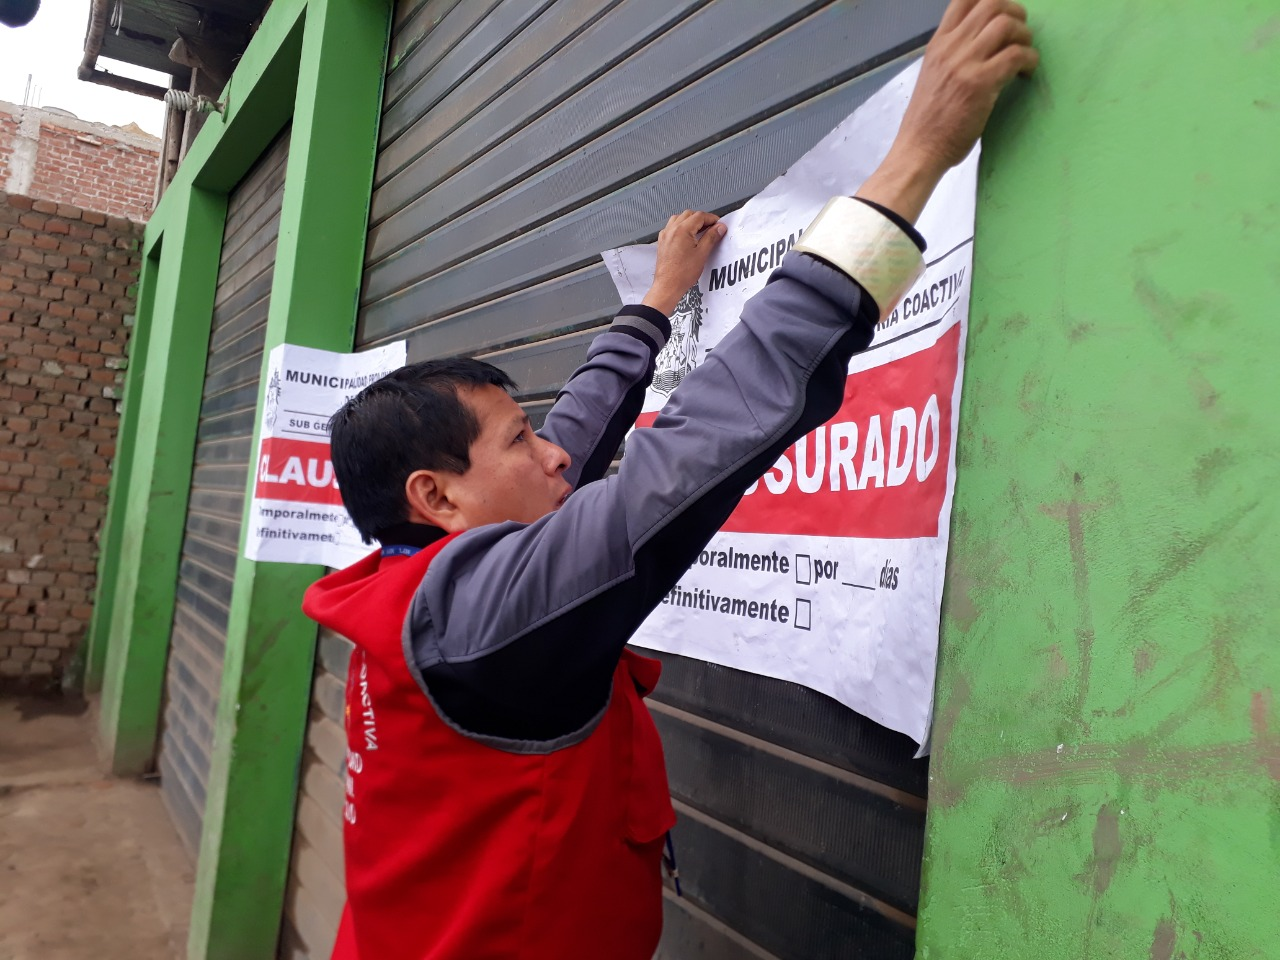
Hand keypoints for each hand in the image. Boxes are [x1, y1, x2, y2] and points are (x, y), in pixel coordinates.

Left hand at [642, 211, 727, 315]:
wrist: (668, 286)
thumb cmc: (681, 274)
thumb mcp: (702, 254)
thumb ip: (712, 237)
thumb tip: (719, 228)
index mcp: (682, 230)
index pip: (699, 216)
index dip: (711, 218)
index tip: (718, 224)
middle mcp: (671, 230)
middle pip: (689, 215)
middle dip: (701, 219)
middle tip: (712, 227)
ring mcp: (665, 235)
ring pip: (679, 219)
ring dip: (691, 221)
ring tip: (700, 230)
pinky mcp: (663, 242)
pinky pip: (672, 227)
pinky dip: (681, 227)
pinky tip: (687, 236)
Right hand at [857, 0, 1037, 221]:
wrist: (918, 150)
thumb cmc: (926, 121)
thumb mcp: (933, 75)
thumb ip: (952, 55)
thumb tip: (979, 43)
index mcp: (938, 43)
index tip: (1002, 14)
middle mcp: (951, 47)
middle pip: (991, 3)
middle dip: (1015, 12)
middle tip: (1020, 34)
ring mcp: (965, 64)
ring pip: (1006, 24)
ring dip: (1025, 36)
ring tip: (1024, 54)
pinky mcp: (981, 84)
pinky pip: (1016, 55)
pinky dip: (1030, 60)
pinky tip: (1026, 73)